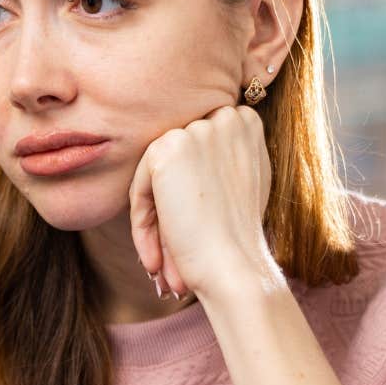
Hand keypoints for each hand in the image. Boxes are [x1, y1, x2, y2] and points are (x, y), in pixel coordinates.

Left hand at [129, 104, 281, 299]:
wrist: (235, 267)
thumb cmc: (239, 236)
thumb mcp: (243, 181)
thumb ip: (224, 154)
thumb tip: (193, 151)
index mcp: (246, 121)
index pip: (198, 151)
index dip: (191, 194)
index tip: (193, 232)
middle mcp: (226, 116)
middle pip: (177, 163)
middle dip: (169, 210)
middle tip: (167, 259)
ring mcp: (197, 130)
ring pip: (156, 176)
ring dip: (155, 222)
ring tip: (162, 266)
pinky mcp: (167, 149)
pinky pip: (139, 187)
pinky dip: (142, 224)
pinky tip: (155, 258)